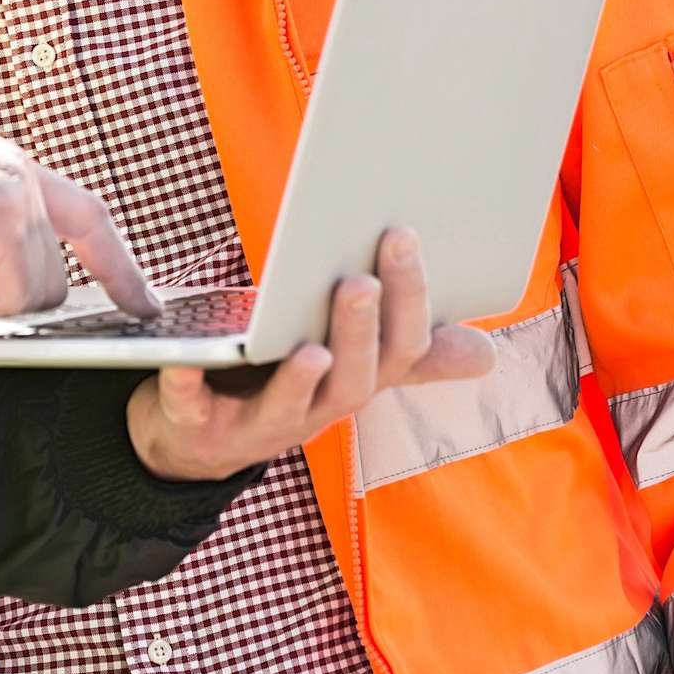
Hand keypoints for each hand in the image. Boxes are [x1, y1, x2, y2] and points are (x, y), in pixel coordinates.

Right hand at [0, 135, 158, 319]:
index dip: (116, 263)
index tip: (145, 301)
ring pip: (25, 296)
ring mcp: (19, 203)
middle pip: (49, 280)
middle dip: (4, 294)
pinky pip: (0, 298)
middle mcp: (23, 178)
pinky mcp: (4, 228)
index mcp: (8, 168)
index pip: (86, 217)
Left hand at [125, 228, 494, 482]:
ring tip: (309, 347)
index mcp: (353, 384)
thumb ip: (408, 355)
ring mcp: (258, 426)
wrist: (197, 438)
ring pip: (290, 410)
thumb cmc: (280, 378)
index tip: (404, 235)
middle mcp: (316, 413)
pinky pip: (194, 408)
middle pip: (353, 383)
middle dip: (359, 332)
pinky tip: (185, 359)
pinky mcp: (198, 427)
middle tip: (359, 281)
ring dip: (301, 378)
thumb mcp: (345, 364)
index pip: (399, 352)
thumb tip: (487, 353)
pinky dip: (188, 384)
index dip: (408, 301)